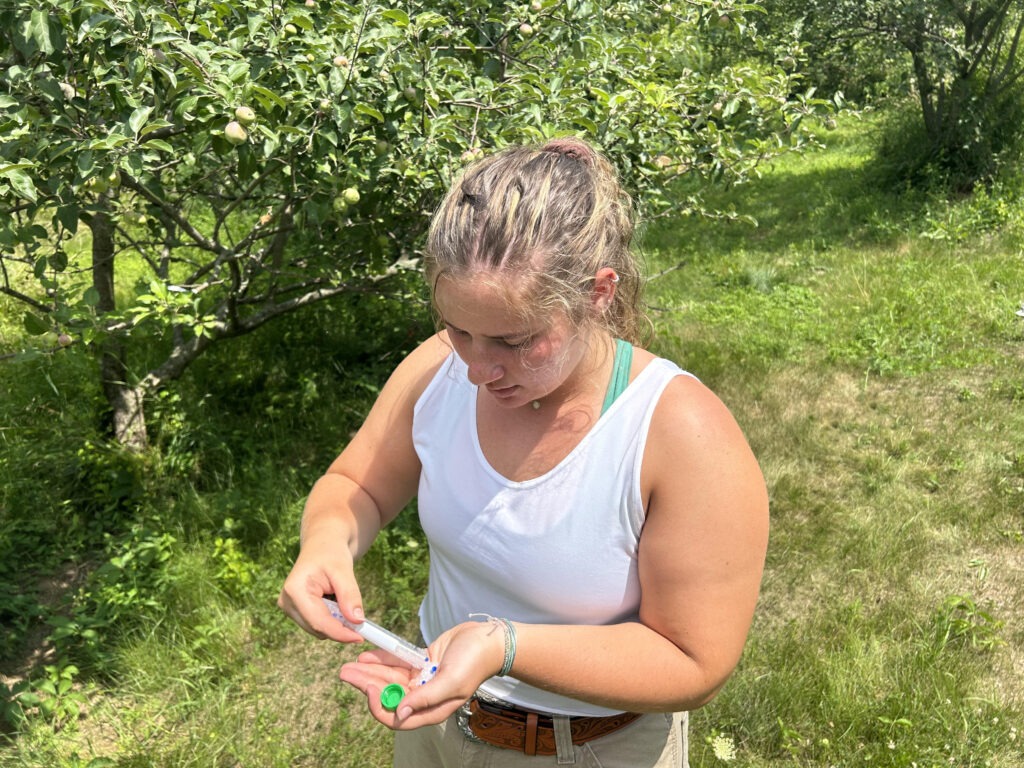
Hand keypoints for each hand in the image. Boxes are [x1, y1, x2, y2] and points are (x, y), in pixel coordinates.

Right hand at [277, 544, 364, 643]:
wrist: (322, 546)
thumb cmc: (331, 554)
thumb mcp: (344, 570)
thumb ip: (349, 595)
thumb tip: (357, 621)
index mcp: (294, 591)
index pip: (319, 622)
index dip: (340, 633)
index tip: (361, 637)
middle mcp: (286, 602)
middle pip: (318, 629)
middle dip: (340, 628)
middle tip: (361, 621)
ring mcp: (288, 609)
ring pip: (318, 630)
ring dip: (335, 623)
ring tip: (343, 601)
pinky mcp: (294, 612)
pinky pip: (317, 625)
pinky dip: (331, 619)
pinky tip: (335, 603)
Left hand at [340, 619, 506, 728]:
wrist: (488, 640)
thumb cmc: (474, 662)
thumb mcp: (451, 682)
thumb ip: (425, 698)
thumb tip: (399, 712)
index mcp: (431, 709)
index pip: (397, 717)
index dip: (379, 705)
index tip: (369, 687)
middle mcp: (423, 697)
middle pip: (388, 696)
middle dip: (366, 685)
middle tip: (345, 673)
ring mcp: (421, 679)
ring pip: (389, 679)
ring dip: (369, 672)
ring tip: (349, 665)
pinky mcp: (421, 662)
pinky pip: (397, 663)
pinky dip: (382, 660)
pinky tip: (367, 655)